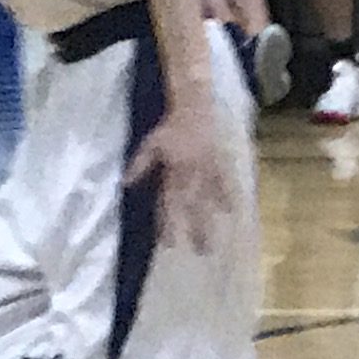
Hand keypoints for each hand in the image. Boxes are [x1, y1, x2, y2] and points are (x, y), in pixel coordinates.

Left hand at [124, 98, 236, 249]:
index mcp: (175, 170)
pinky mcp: (220, 164)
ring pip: (209, 200)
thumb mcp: (151, 144)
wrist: (195, 107)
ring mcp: (209, 170)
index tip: (168, 242)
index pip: (169, 201)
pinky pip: (225, 183)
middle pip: (192, 206)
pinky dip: (228, 196)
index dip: (168, 221)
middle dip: (195, 229)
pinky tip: (233, 212)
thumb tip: (125, 184)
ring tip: (213, 242)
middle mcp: (192, 173)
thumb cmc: (170, 128)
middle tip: (198, 251)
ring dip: (210, 221)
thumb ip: (140, 164)